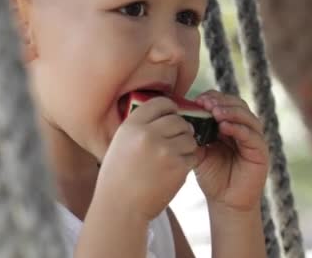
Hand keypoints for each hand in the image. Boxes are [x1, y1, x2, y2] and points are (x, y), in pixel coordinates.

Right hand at [95, 97, 202, 221]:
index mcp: (132, 125)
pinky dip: (188, 161)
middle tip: (177, 138)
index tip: (172, 114)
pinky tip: (175, 169)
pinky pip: (193, 155)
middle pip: (178, 120)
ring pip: (189, 137)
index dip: (169, 108)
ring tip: (175, 156)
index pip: (160, 103)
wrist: (121, 207)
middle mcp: (148, 134)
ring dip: (186, 145)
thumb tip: (164, 113)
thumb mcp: (120, 143)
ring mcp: (165, 150)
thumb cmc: (118, 177)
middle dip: (180, 128)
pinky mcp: (178, 167)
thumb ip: (139, 127)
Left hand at [194, 90, 268, 211]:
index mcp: (229, 124)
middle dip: (221, 102)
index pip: (224, 102)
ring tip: (215, 112)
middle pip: (237, 104)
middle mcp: (244, 128)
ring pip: (247, 116)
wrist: (225, 202)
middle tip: (206, 103)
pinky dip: (239, 128)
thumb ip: (194, 135)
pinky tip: (224, 128)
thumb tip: (181, 118)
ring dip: (230, 112)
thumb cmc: (212, 176)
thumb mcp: (199, 152)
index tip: (197, 100)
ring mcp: (254, 139)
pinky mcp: (260, 152)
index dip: (212, 98)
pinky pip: (252, 135)